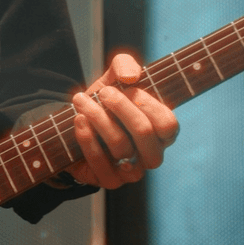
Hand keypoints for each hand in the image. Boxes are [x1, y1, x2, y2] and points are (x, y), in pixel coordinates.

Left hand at [66, 52, 179, 189]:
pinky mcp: (110, 180)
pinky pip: (100, 162)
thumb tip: (131, 76)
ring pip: (120, 146)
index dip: (147, 104)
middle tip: (102, 92)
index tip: (127, 86)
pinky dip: (87, 138)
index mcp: (162, 132)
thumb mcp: (113, 77)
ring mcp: (132, 171)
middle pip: (144, 133)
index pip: (168, 124)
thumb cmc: (104, 101)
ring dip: (97, 117)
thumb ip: (125, 65)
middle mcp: (152, 154)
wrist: (75, 124)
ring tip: (81, 100)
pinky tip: (79, 120)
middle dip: (121, 107)